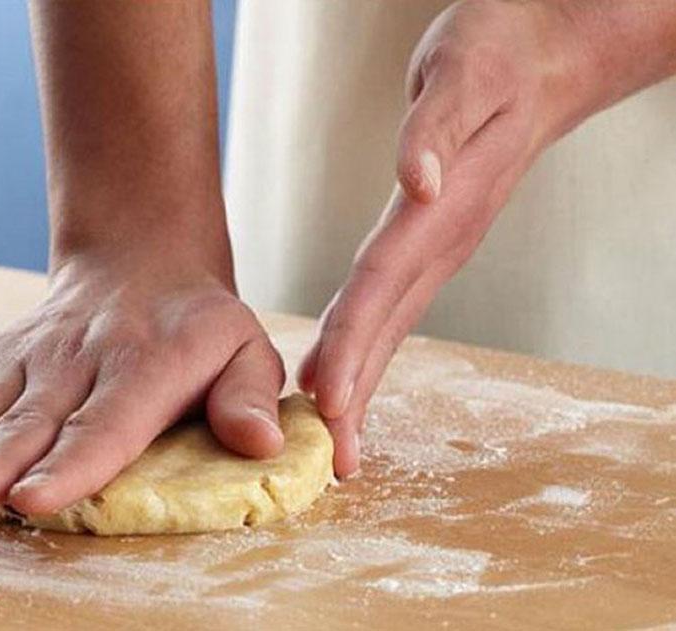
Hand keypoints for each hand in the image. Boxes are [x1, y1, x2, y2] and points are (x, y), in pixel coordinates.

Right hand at [0, 250, 284, 517]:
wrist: (141, 263)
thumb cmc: (199, 326)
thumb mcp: (246, 349)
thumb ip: (248, 396)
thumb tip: (262, 444)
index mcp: (145, 365)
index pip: (107, 423)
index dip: (70, 463)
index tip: (34, 498)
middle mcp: (80, 359)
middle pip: (35, 420)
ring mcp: (34, 353)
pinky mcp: (2, 351)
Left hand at [298, 0, 590, 476]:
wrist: (546, 56)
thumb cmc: (499, 55)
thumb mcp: (463, 72)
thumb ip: (436, 130)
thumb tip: (417, 184)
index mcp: (439, 208)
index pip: (382, 285)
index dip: (353, 342)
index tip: (326, 397)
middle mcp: (440, 239)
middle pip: (386, 324)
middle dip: (356, 390)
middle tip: (329, 455)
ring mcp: (441, 246)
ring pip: (392, 325)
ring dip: (362, 382)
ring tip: (336, 435)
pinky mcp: (434, 241)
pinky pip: (394, 304)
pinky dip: (368, 346)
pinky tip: (347, 374)